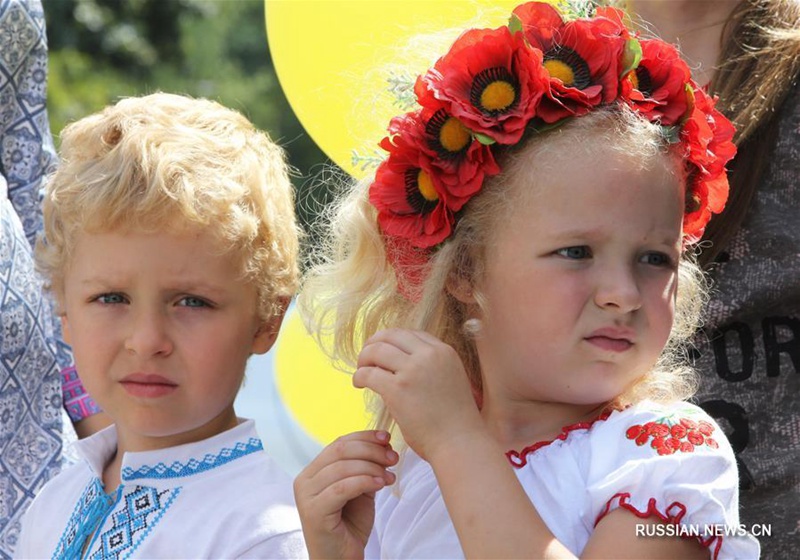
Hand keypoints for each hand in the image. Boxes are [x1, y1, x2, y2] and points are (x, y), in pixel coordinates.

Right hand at [293, 430, 397, 558]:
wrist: (341, 559)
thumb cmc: (349, 525)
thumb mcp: (359, 489)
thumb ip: (364, 467)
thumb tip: (382, 443)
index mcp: (313, 471)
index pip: (338, 443)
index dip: (364, 437)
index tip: (386, 438)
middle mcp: (304, 480)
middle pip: (340, 451)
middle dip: (371, 451)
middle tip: (392, 458)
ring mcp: (306, 496)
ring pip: (342, 468)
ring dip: (372, 467)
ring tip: (389, 476)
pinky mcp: (314, 512)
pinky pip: (342, 488)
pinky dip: (364, 482)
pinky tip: (380, 484)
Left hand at [354, 328, 484, 462]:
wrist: (460, 443)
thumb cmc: (456, 421)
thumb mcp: (452, 380)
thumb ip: (432, 367)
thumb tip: (405, 364)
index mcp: (444, 351)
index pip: (410, 334)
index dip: (392, 340)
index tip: (383, 351)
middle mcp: (429, 355)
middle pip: (391, 335)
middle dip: (374, 344)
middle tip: (366, 357)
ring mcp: (413, 370)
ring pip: (376, 350)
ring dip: (364, 358)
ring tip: (361, 371)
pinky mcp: (398, 388)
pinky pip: (368, 373)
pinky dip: (359, 376)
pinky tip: (359, 384)